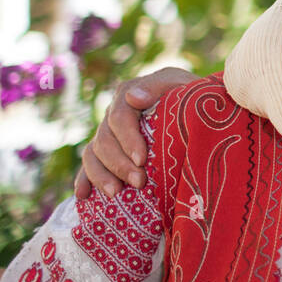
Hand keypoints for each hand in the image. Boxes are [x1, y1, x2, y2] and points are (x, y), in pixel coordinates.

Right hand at [74, 67, 196, 198]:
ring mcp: (108, 134)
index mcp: (129, 95)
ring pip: (93, 154)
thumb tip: (133, 97)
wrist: (198, 109)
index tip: (141, 160)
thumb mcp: (182, 85)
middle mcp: (113, 114)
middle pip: (105, 140)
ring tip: (115, 193)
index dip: (128, 139)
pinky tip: (83, 196)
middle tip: (139, 182)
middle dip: (120, 164)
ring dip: (101, 175)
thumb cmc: (193, 98)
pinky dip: (84, 180)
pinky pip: (90, 165)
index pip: (119, 117)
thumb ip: (158, 87)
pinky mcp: (108, 152)